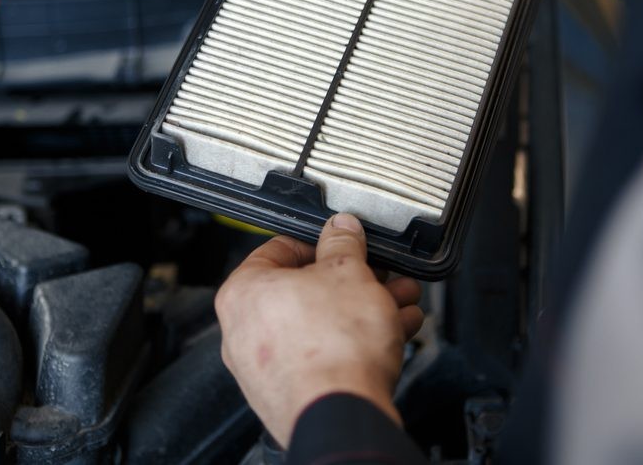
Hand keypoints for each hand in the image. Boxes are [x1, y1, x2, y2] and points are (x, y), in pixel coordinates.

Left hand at [215, 213, 423, 447]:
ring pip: (322, 324)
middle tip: (380, 275)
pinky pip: (325, 355)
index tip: (345, 244)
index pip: (279, 249)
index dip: (321, 242)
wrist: (342, 413)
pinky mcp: (292, 393)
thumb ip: (343, 243)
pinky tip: (394, 330)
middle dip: (354, 281)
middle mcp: (245, 331)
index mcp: (244, 292)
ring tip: (399, 301)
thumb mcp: (347, 272)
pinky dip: (357, 341)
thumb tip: (341, 229)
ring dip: (364, 309)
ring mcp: (267, 368)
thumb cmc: (333, 346)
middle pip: (306, 290)